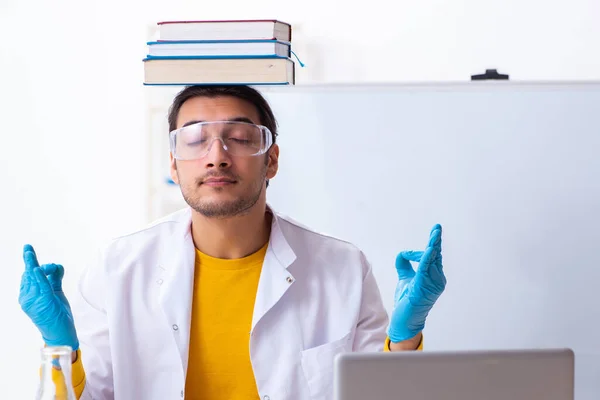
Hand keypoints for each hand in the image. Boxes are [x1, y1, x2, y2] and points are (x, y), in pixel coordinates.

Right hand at [19, 244, 78, 350]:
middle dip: (31, 261)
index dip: (33, 264)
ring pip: (33, 278)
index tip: (29, 250)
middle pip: (29, 275)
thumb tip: (55, 266)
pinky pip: (42, 288)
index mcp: (28, 296)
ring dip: (33, 264)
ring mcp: (34, 301)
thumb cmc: (57, 315)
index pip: (28, 276)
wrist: (61, 334)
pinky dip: (40, 277)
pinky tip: (38, 268)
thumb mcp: (55, 293)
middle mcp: (27, 298)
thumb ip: (54, 279)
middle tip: (27, 247)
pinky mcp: (44, 303)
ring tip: (29, 252)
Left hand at [388, 224, 445, 342]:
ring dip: (431, 247)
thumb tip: (403, 253)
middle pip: (435, 256)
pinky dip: (426, 259)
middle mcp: (437, 280)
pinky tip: (427, 250)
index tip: (436, 230)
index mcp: (434, 277)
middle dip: (435, 241)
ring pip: (431, 261)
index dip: (434, 243)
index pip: (435, 256)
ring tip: (434, 235)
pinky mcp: (423, 288)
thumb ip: (404, 265)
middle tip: (437, 228)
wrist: (405, 321)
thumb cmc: (407, 301)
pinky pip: (425, 270)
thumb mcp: (405, 278)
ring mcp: (432, 285)